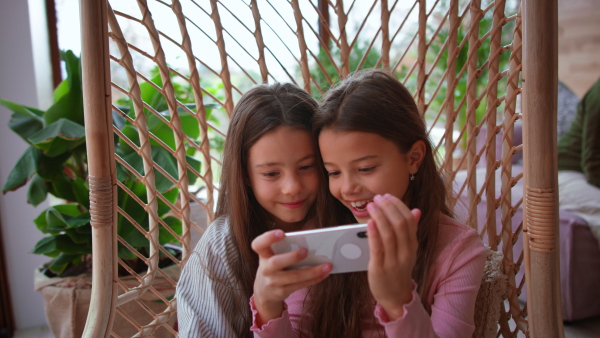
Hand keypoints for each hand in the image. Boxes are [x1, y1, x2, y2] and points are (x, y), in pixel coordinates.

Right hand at [251, 229, 331, 324]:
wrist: (264, 290)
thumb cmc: (274, 265)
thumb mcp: (273, 255)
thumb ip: (286, 247)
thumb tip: (312, 241)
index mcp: (263, 254)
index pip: (258, 244)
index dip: (268, 238)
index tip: (282, 233)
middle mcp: (265, 268)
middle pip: (275, 263)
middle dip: (291, 257)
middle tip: (305, 251)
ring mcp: (273, 282)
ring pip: (293, 277)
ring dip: (312, 271)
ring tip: (327, 266)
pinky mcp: (282, 291)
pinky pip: (300, 285)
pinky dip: (314, 279)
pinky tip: (325, 274)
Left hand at [366, 194, 420, 319]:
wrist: (395, 297)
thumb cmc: (398, 270)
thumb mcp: (409, 250)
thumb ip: (411, 230)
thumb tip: (416, 210)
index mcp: (412, 245)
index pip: (408, 220)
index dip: (398, 205)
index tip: (387, 196)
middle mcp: (405, 252)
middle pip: (399, 224)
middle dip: (388, 208)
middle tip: (377, 197)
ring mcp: (393, 261)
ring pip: (389, 234)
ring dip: (379, 216)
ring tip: (371, 205)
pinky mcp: (380, 269)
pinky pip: (378, 249)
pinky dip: (373, 234)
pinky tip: (369, 223)